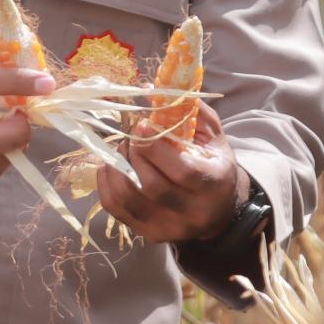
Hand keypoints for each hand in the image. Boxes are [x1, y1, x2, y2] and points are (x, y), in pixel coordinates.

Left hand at [99, 102, 245, 243]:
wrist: (218, 208)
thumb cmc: (211, 163)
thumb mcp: (211, 135)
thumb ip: (186, 110)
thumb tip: (147, 89)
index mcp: (214, 184)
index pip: (182, 171)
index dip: (155, 147)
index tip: (140, 125)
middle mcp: (193, 213)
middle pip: (152, 185)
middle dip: (133, 154)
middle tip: (130, 137)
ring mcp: (169, 228)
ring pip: (128, 198)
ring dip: (116, 166)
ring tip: (122, 150)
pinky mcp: (148, 234)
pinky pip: (114, 207)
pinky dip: (106, 182)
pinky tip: (113, 166)